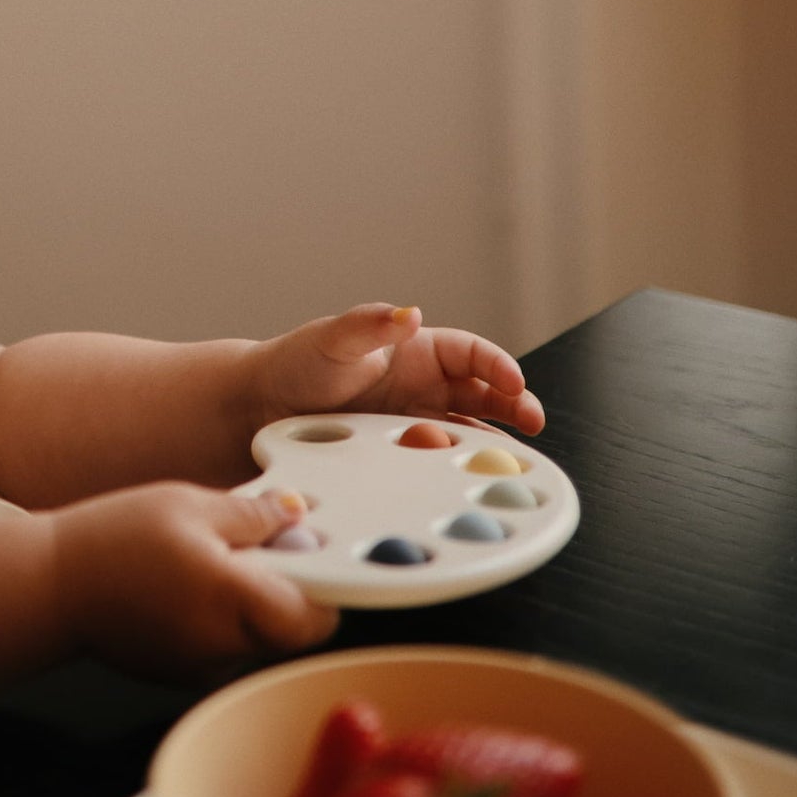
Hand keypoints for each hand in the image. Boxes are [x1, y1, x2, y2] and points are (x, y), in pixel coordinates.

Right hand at [48, 480, 337, 681]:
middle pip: (287, 628)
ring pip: (254, 637)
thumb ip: (253, 515)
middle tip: (256, 547)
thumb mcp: (189, 504)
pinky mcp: (181, 673)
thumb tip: (296, 515)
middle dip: (285, 589)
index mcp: (232, 599)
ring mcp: (201, 665)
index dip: (325, 588)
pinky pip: (222, 646)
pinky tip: (183, 587)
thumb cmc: (113, 539)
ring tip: (206, 561)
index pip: (314, 618)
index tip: (318, 558)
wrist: (52, 585)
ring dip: (249, 604)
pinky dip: (217, 619)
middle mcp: (223, 644)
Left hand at [241, 304, 544, 441]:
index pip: (469, 353)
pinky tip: (468, 483)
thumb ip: (369, 325)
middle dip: (514, 403)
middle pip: (483, 392)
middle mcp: (422, 386)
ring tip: (514, 459)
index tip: (514, 381)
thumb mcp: (332, 339)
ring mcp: (414, 423)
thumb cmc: (297, 363)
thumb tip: (409, 313)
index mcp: (414, 351)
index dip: (497, 365)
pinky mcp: (401, 457)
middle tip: (534, 422)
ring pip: (469, 430)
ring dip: (494, 442)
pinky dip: (459, 470)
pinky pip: (441, 462)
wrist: (262, 410)